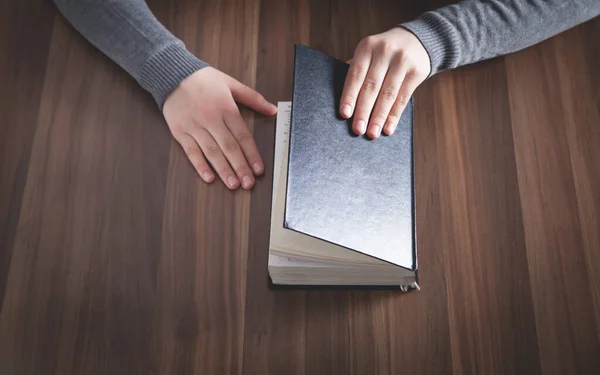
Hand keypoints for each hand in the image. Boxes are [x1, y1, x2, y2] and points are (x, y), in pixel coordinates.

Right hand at [163, 67, 276, 189]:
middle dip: (240, 167)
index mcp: (226, 108)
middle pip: (229, 147)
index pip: (243, 136)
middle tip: (249, 183)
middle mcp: (211, 119)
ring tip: (233, 184)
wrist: (171, 74)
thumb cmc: (203, 80)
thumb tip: (272, 109)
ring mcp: (194, 127)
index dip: (252, 154)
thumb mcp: (231, 83)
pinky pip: (191, 152)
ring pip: (211, 152)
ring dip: (223, 170)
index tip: (259, 169)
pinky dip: (199, 166)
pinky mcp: (180, 132)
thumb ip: (253, 98)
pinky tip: (209, 178)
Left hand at [340, 27, 429, 138]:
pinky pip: (403, 98)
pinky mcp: (416, 72)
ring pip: (388, 94)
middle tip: (358, 130)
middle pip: (371, 87)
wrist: (417, 40)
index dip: (349, 96)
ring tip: (372, 133)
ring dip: (379, 117)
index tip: (345, 114)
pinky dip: (394, 115)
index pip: (355, 75)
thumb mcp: (369, 53)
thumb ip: (358, 71)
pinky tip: (388, 128)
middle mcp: (384, 52)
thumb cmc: (383, 54)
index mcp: (367, 47)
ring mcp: (402, 61)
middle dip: (364, 111)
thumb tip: (345, 103)